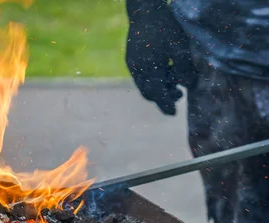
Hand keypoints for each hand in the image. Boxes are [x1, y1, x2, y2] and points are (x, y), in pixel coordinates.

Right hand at [125, 0, 196, 115]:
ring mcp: (132, 64)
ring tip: (173, 80)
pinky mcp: (131, 58)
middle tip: (178, 95)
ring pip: (144, 84)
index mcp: (148, 70)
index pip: (157, 95)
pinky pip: (141, 75)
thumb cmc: (165, 28)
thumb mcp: (180, 49)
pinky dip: (153, 78)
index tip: (173, 114)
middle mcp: (136, 70)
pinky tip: (164, 69)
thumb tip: (188, 86)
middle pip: (149, 92)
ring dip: (158, 86)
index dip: (166, 105)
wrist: (145, 10)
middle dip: (163, 96)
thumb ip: (184, 70)